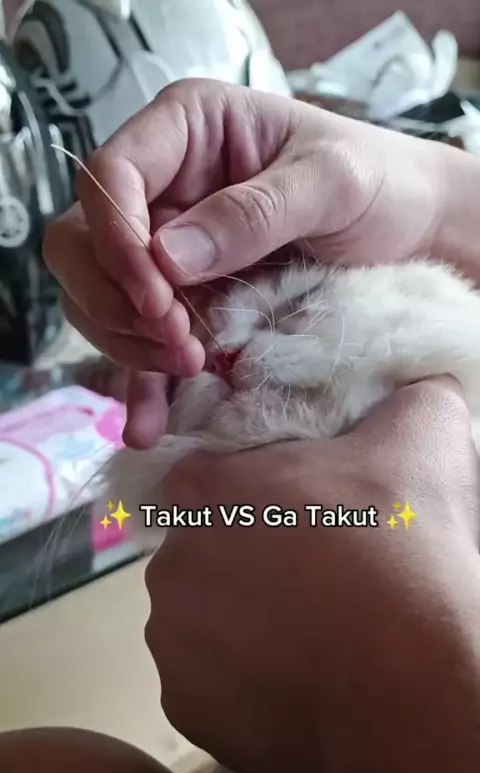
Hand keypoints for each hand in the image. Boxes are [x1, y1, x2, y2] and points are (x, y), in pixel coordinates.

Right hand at [43, 79, 450, 447]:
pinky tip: (149, 424)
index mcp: (186, 130)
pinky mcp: (183, 303)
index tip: (158, 295)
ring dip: (130, 343)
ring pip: (99, 299)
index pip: (109, 176)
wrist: (410, 233)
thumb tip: (168, 257)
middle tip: (181, 340)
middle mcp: (163, 189)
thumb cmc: (379, 183)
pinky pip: (139, 343)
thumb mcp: (331, 182)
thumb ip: (252, 212)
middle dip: (119, 300)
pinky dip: (141, 383)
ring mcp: (167, 250)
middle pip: (82, 243)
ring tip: (193, 368)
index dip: (115, 238)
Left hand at [145, 378, 479, 772]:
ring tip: (311, 633)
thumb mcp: (421, 440)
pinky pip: (209, 684)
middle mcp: (167, 563)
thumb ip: (407, 396)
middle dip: (251, 560)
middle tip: (317, 576)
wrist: (415, 685)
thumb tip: (419, 383)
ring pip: (203, 621)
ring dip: (245, 624)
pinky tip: (296, 679)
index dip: (257, 495)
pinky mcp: (185, 708)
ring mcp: (171, 641)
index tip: (301, 516)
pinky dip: (242, 683)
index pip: (210, 479)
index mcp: (203, 492)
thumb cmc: (403, 551)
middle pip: (206, 551)